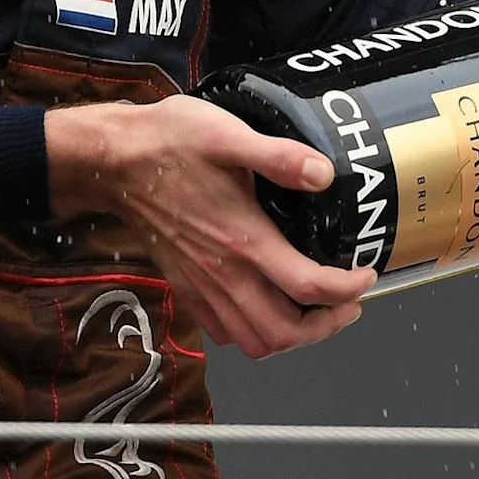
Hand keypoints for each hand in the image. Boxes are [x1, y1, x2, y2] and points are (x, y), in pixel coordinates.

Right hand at [45, 96, 370, 357]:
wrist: (113, 162)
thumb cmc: (169, 144)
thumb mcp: (229, 135)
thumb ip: (280, 157)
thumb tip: (325, 173)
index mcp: (244, 240)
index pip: (310, 287)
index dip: (349, 288)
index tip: (365, 272)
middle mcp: (224, 274)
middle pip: (286, 332)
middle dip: (327, 324)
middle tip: (348, 301)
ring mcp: (202, 286)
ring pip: (255, 342)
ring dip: (293, 336)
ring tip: (315, 310)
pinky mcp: (186, 287)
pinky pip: (224, 333)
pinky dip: (254, 333)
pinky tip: (267, 305)